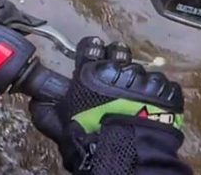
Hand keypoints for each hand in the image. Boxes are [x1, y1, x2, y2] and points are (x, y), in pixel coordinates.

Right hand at [29, 37, 190, 173]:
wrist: (126, 155)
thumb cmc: (90, 140)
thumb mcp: (60, 126)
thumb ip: (46, 111)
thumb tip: (35, 101)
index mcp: (90, 73)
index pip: (91, 46)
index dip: (93, 50)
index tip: (95, 57)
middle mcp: (117, 69)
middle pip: (119, 51)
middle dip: (117, 60)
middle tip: (116, 77)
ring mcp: (143, 79)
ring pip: (140, 71)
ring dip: (138, 82)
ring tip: (136, 101)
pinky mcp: (165, 91)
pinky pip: (163, 86)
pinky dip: (158, 95)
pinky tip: (153, 108)